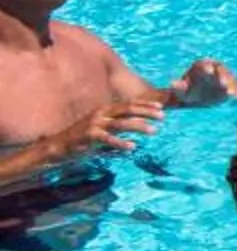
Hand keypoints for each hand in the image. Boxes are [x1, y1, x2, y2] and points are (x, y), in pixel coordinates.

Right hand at [45, 97, 159, 160]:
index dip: (145, 104)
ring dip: (139, 126)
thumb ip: (121, 125)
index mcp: (105, 110)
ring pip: (121, 123)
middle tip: (163, 116)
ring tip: (154, 130)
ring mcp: (94, 124)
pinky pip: (107, 139)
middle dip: (146, 111)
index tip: (161, 107)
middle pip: (127, 109)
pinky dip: (120, 143)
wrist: (59, 146)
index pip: (129, 104)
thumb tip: (142, 124)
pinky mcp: (89, 136)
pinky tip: (132, 147)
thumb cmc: (84, 138)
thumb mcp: (105, 128)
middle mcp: (101, 114)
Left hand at [163, 59, 236, 107]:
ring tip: (231, 94)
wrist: (196, 99)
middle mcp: (215, 68)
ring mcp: (225, 76)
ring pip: (230, 78)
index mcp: (201, 66)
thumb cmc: (186, 93)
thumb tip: (174, 83)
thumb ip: (178, 88)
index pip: (205, 64)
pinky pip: (236, 86)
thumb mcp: (181, 92)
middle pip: (220, 70)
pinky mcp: (232, 85)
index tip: (208, 71)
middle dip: (222, 76)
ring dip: (231, 85)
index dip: (207, 67)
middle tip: (223, 84)